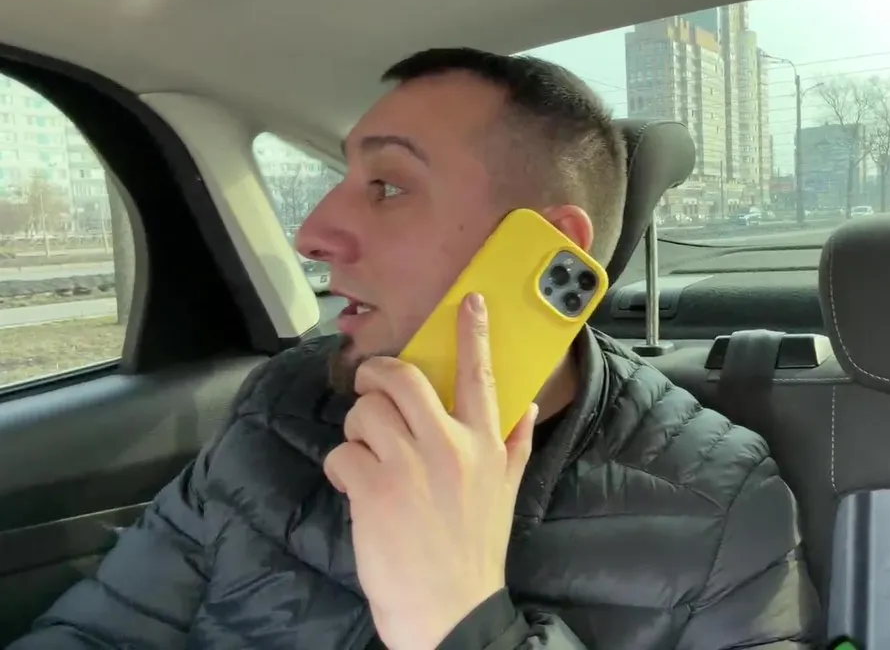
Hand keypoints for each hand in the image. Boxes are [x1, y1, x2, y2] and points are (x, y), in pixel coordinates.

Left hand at [323, 292, 537, 648]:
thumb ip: (514, 445)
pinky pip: (342, 452)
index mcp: (485, 444)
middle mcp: (449, 445)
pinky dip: (342, 467)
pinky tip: (356, 487)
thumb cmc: (475, 551)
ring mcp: (410, 465)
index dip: (472, 333)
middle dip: (376, 375)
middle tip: (370, 386)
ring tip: (367, 456)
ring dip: (357, 430)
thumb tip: (526, 406)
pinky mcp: (373, 489)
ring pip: (365, 412)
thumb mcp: (506, 494)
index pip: (480, 375)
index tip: (468, 301)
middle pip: (402, 378)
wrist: (451, 610)